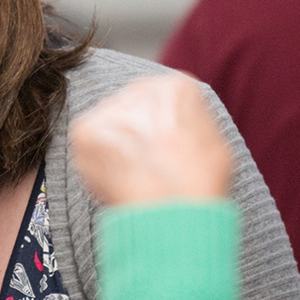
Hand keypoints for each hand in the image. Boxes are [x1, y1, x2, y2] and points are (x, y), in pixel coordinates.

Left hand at [70, 74, 231, 205]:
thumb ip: (188, 123)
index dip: (160, 132)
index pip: (160, 102)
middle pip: (132, 110)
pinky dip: (98, 165)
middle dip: (134, 136)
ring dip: (114, 148)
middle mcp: (142, 87)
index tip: (162, 153)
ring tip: (134, 175)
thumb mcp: (212, 141)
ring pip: (109, 126)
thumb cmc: (200, 186)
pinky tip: (119, 178)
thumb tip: (171, 125)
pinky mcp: (86, 129)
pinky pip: (88, 146)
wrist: (177, 213)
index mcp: (178, 86)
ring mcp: (111, 107)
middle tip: (145, 167)